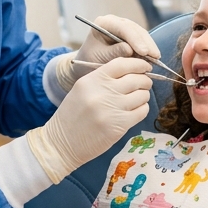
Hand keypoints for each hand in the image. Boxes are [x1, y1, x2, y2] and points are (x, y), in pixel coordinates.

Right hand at [28, 57, 152, 181]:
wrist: (62, 143)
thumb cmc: (72, 116)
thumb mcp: (82, 90)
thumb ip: (103, 79)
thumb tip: (132, 72)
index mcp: (91, 80)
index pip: (122, 64)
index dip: (138, 64)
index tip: (145, 67)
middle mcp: (102, 92)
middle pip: (136, 79)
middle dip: (145, 81)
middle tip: (145, 84)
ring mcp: (112, 109)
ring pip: (142, 95)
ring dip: (144, 96)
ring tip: (138, 99)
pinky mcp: (119, 126)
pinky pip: (141, 111)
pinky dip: (142, 109)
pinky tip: (135, 111)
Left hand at [67, 15, 160, 84]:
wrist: (86, 64)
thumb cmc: (89, 60)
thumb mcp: (100, 57)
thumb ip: (114, 52)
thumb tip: (130, 50)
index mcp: (103, 23)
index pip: (123, 28)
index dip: (135, 39)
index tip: (144, 52)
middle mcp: (115, 22)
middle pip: (134, 29)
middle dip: (146, 43)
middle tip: (155, 56)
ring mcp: (123, 27)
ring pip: (141, 34)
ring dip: (149, 45)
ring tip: (156, 58)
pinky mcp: (130, 36)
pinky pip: (142, 40)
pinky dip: (148, 49)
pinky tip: (154, 58)